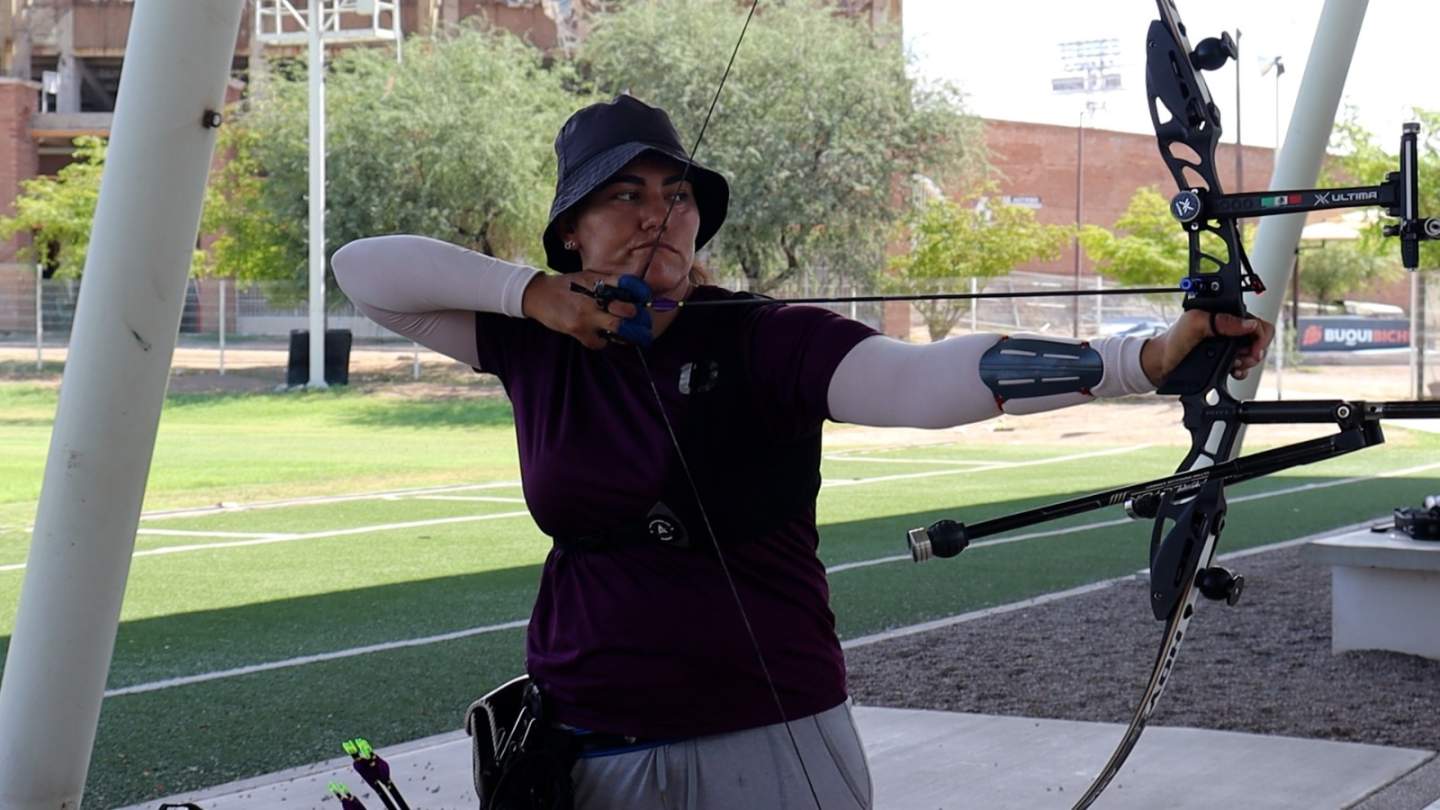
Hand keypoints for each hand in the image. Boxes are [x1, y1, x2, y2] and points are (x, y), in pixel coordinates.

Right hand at [520, 272, 651, 349]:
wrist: (539, 294)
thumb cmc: (568, 285)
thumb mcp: (588, 277)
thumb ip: (609, 284)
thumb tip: (634, 295)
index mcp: (598, 280)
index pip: (628, 285)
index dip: (641, 292)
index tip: (646, 299)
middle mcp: (593, 297)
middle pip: (628, 310)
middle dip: (639, 318)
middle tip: (644, 324)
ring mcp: (585, 315)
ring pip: (618, 329)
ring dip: (629, 334)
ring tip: (634, 336)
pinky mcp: (577, 330)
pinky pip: (600, 342)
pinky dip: (604, 342)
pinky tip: (604, 337)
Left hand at [1141, 310, 1275, 385]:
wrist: (1160, 365)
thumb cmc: (1172, 341)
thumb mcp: (1194, 324)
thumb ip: (1220, 321)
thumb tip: (1246, 324)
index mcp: (1224, 315)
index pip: (1257, 322)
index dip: (1260, 337)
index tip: (1253, 350)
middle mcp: (1228, 329)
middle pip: (1258, 339)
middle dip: (1254, 351)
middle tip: (1240, 358)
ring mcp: (1227, 345)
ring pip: (1252, 354)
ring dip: (1247, 362)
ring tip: (1232, 364)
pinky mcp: (1224, 360)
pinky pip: (1243, 366)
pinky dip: (1241, 371)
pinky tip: (1232, 371)